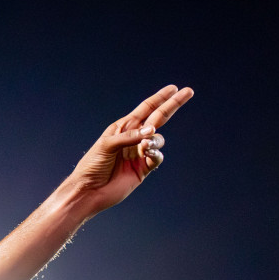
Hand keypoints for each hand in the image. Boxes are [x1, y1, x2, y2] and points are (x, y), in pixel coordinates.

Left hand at [67, 85, 193, 214]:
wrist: (89, 191)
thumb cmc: (92, 166)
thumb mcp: (106, 145)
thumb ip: (129, 137)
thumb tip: (151, 131)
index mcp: (123, 128)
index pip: (146, 109)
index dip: (160, 98)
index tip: (174, 88)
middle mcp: (133, 139)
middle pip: (158, 118)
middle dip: (173, 105)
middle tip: (188, 91)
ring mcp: (139, 153)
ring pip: (158, 139)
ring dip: (155, 140)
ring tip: (145, 146)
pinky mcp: (142, 169)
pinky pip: (157, 157)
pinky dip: (155, 154)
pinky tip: (147, 154)